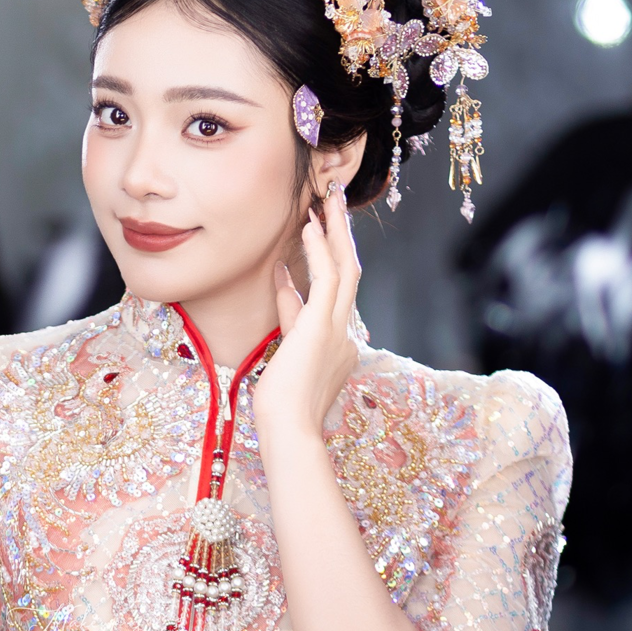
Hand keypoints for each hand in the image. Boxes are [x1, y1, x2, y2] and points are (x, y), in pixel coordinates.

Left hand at [250, 182, 360, 439]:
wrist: (288, 429)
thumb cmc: (281, 404)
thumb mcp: (285, 352)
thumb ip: (288, 315)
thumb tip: (282, 277)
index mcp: (338, 346)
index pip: (327, 299)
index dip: (314, 266)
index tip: (298, 242)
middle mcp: (346, 335)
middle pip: (350, 274)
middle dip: (341, 239)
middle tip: (334, 205)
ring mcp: (339, 330)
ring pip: (346, 269)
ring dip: (335, 234)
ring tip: (326, 201)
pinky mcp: (324, 326)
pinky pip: (328, 279)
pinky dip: (320, 250)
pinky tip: (309, 227)